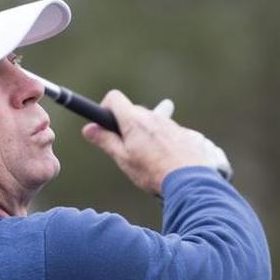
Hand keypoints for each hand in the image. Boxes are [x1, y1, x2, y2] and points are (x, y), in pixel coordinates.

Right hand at [82, 90, 231, 195]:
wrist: (190, 181)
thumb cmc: (153, 172)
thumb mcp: (123, 158)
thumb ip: (106, 141)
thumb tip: (89, 128)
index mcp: (134, 120)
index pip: (115, 98)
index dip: (106, 108)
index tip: (106, 124)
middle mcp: (153, 116)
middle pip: (133, 111)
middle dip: (126, 124)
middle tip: (126, 147)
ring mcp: (170, 124)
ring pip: (152, 121)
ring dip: (146, 132)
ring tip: (149, 155)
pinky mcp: (184, 133)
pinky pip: (168, 130)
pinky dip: (163, 139)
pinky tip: (167, 157)